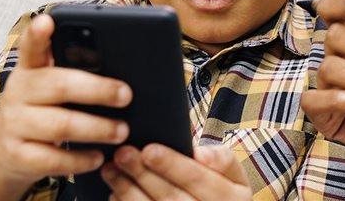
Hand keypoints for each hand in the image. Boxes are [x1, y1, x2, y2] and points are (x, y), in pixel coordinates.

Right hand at [0, 14, 134, 200]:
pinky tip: (98, 157)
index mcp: (31, 69)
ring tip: (122, 131)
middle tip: (126, 95)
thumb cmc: (44, 110)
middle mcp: (18, 92)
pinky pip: (52, 159)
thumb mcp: (52, 87)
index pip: (31, 46)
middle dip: (98, 90)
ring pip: (60, 125)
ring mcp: (14, 124)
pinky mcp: (16, 154)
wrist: (8, 151)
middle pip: (59, 85)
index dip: (38, 34)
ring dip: (97, 128)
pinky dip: (79, 159)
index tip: (47, 21)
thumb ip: (77, 72)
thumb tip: (124, 70)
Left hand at [101, 144, 251, 199]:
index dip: (172, 165)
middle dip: (144, 175)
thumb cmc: (222, 192)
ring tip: (111, 170)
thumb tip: (200, 154)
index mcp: (233, 199)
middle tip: (122, 154)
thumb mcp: (233, 175)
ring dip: (128, 191)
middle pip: (172, 198)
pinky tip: (116, 194)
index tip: (148, 149)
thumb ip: (221, 159)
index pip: (198, 179)